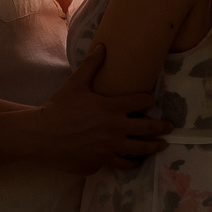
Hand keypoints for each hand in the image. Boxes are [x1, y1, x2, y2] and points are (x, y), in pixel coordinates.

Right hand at [37, 44, 167, 172]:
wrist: (41, 136)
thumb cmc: (58, 108)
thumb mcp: (76, 84)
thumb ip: (91, 66)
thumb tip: (102, 47)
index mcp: (113, 108)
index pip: (141, 102)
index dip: (148, 100)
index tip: (150, 101)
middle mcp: (116, 130)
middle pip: (148, 129)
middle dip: (162, 127)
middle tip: (170, 127)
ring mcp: (110, 149)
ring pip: (139, 150)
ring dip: (152, 147)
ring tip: (160, 146)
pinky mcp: (101, 163)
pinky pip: (120, 164)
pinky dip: (129, 162)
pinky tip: (133, 161)